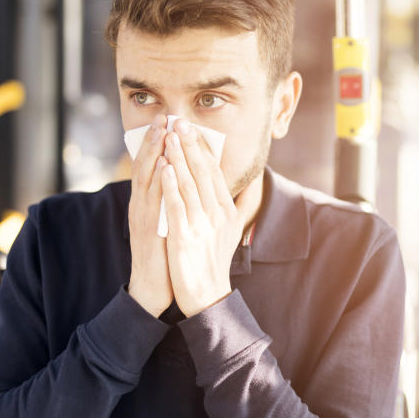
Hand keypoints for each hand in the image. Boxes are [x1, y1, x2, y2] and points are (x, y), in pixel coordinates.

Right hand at [127, 114, 173, 316]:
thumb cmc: (165, 252)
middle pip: (145, 165)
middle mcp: (141, 203)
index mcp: (148, 201)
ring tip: (162, 130)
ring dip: (154, 152)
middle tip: (164, 116)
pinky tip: (164, 164)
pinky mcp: (146, 228)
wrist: (152, 286)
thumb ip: (174, 200)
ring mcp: (142, 215)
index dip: (159, 142)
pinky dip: (157, 181)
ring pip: (146, 178)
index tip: (168, 120)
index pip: (153, 165)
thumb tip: (186, 180)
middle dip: (154, 139)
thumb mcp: (170, 220)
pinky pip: (152, 200)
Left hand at [160, 118, 257, 316]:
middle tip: (180, 121)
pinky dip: (171, 185)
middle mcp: (217, 214)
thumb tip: (254, 181)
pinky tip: (164, 167)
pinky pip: (177, 206)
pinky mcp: (185, 237)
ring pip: (189, 184)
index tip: (193, 128)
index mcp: (226, 210)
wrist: (207, 296)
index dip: (203, 149)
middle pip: (203, 173)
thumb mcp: (233, 230)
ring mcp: (201, 225)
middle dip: (190, 145)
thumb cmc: (214, 261)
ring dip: (179, 157)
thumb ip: (240, 203)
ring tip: (169, 135)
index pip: (214, 172)